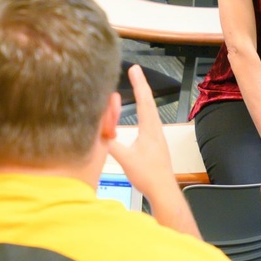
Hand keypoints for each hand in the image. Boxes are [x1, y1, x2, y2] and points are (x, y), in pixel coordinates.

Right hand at [106, 65, 175, 196]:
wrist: (164, 190)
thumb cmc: (148, 175)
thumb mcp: (126, 159)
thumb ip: (111, 144)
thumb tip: (97, 130)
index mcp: (150, 129)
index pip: (144, 101)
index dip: (138, 84)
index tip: (134, 70)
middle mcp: (156, 129)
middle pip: (148, 102)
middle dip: (141, 86)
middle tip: (135, 71)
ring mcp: (157, 136)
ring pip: (150, 111)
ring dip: (143, 97)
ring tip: (137, 86)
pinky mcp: (156, 143)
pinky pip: (149, 120)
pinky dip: (143, 110)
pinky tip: (141, 113)